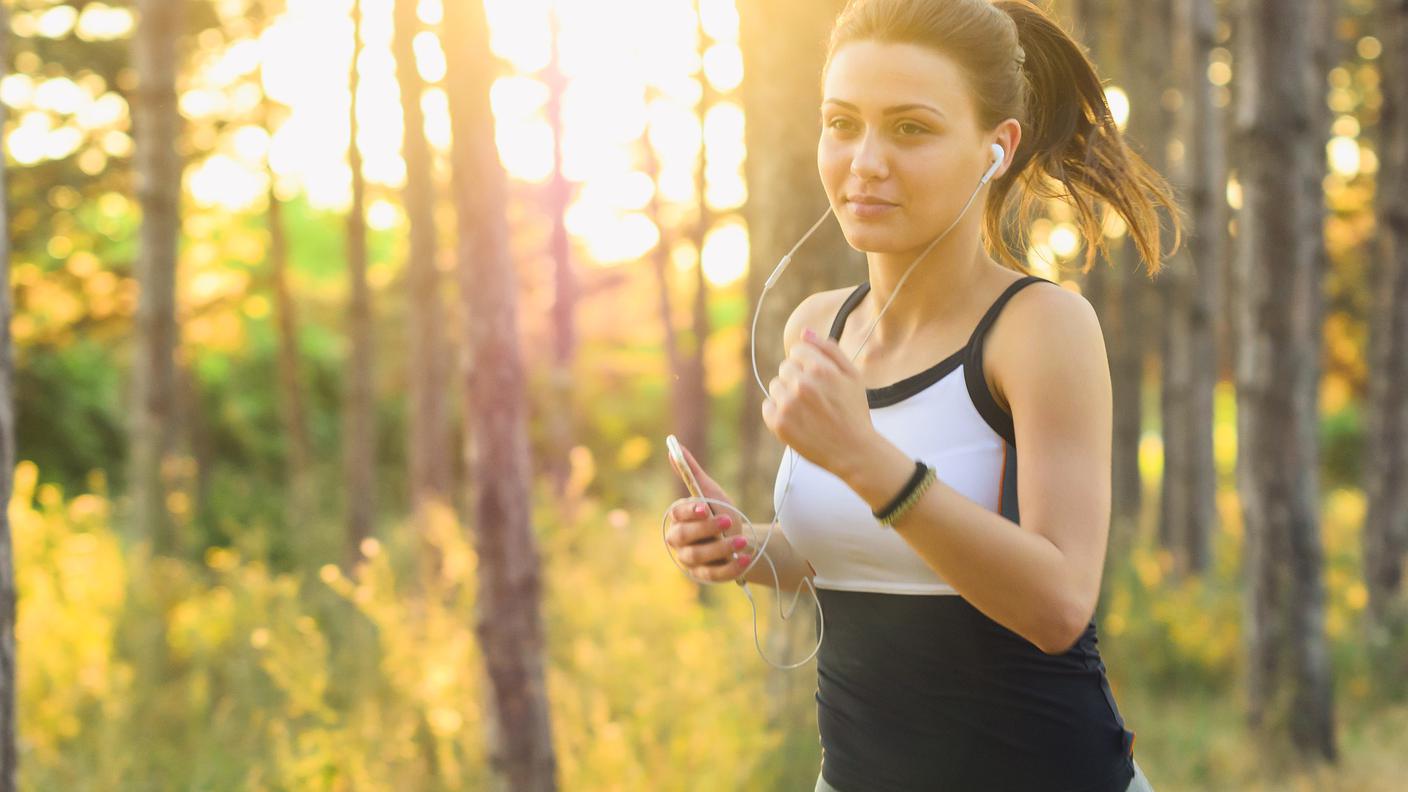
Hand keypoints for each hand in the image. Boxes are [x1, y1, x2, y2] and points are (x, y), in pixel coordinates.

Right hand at [663, 442, 753, 581]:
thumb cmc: (721, 513)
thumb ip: (692, 473)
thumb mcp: (711, 492)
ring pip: (699, 556)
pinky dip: (730, 567)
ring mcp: (691, 561)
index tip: (704, 507)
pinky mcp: (705, 576)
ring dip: (721, 548)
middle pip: (683, 537)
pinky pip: (714, 574)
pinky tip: (744, 558)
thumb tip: (673, 446)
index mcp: (678, 519)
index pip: (677, 515)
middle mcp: (679, 542)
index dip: (689, 512)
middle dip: (706, 529)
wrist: (741, 540)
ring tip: (741, 541)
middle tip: (728, 520)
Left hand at [761, 327, 877, 476]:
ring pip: (775, 386)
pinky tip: (797, 420)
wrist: (853, 451)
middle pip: (785, 368)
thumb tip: (805, 332)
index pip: (797, 350)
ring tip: (807, 410)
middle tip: (815, 398)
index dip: (808, 363)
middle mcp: (802, 385)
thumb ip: (829, 350)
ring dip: (787, 394)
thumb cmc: (854, 412)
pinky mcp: (778, 424)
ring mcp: (788, 405)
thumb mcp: (852, 376)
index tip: (818, 378)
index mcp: (820, 369)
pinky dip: (778, 412)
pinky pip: (767, 406)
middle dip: (797, 378)